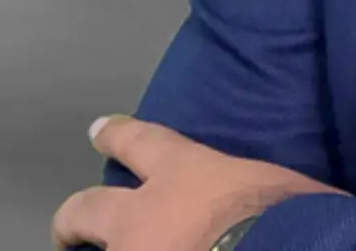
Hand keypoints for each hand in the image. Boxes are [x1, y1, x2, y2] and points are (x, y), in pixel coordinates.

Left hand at [49, 115, 348, 250]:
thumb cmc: (285, 215)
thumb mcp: (281, 190)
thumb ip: (262, 194)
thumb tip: (286, 204)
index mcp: (185, 173)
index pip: (141, 140)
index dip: (118, 132)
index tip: (98, 127)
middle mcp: (143, 214)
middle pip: (85, 207)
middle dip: (73, 217)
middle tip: (69, 229)